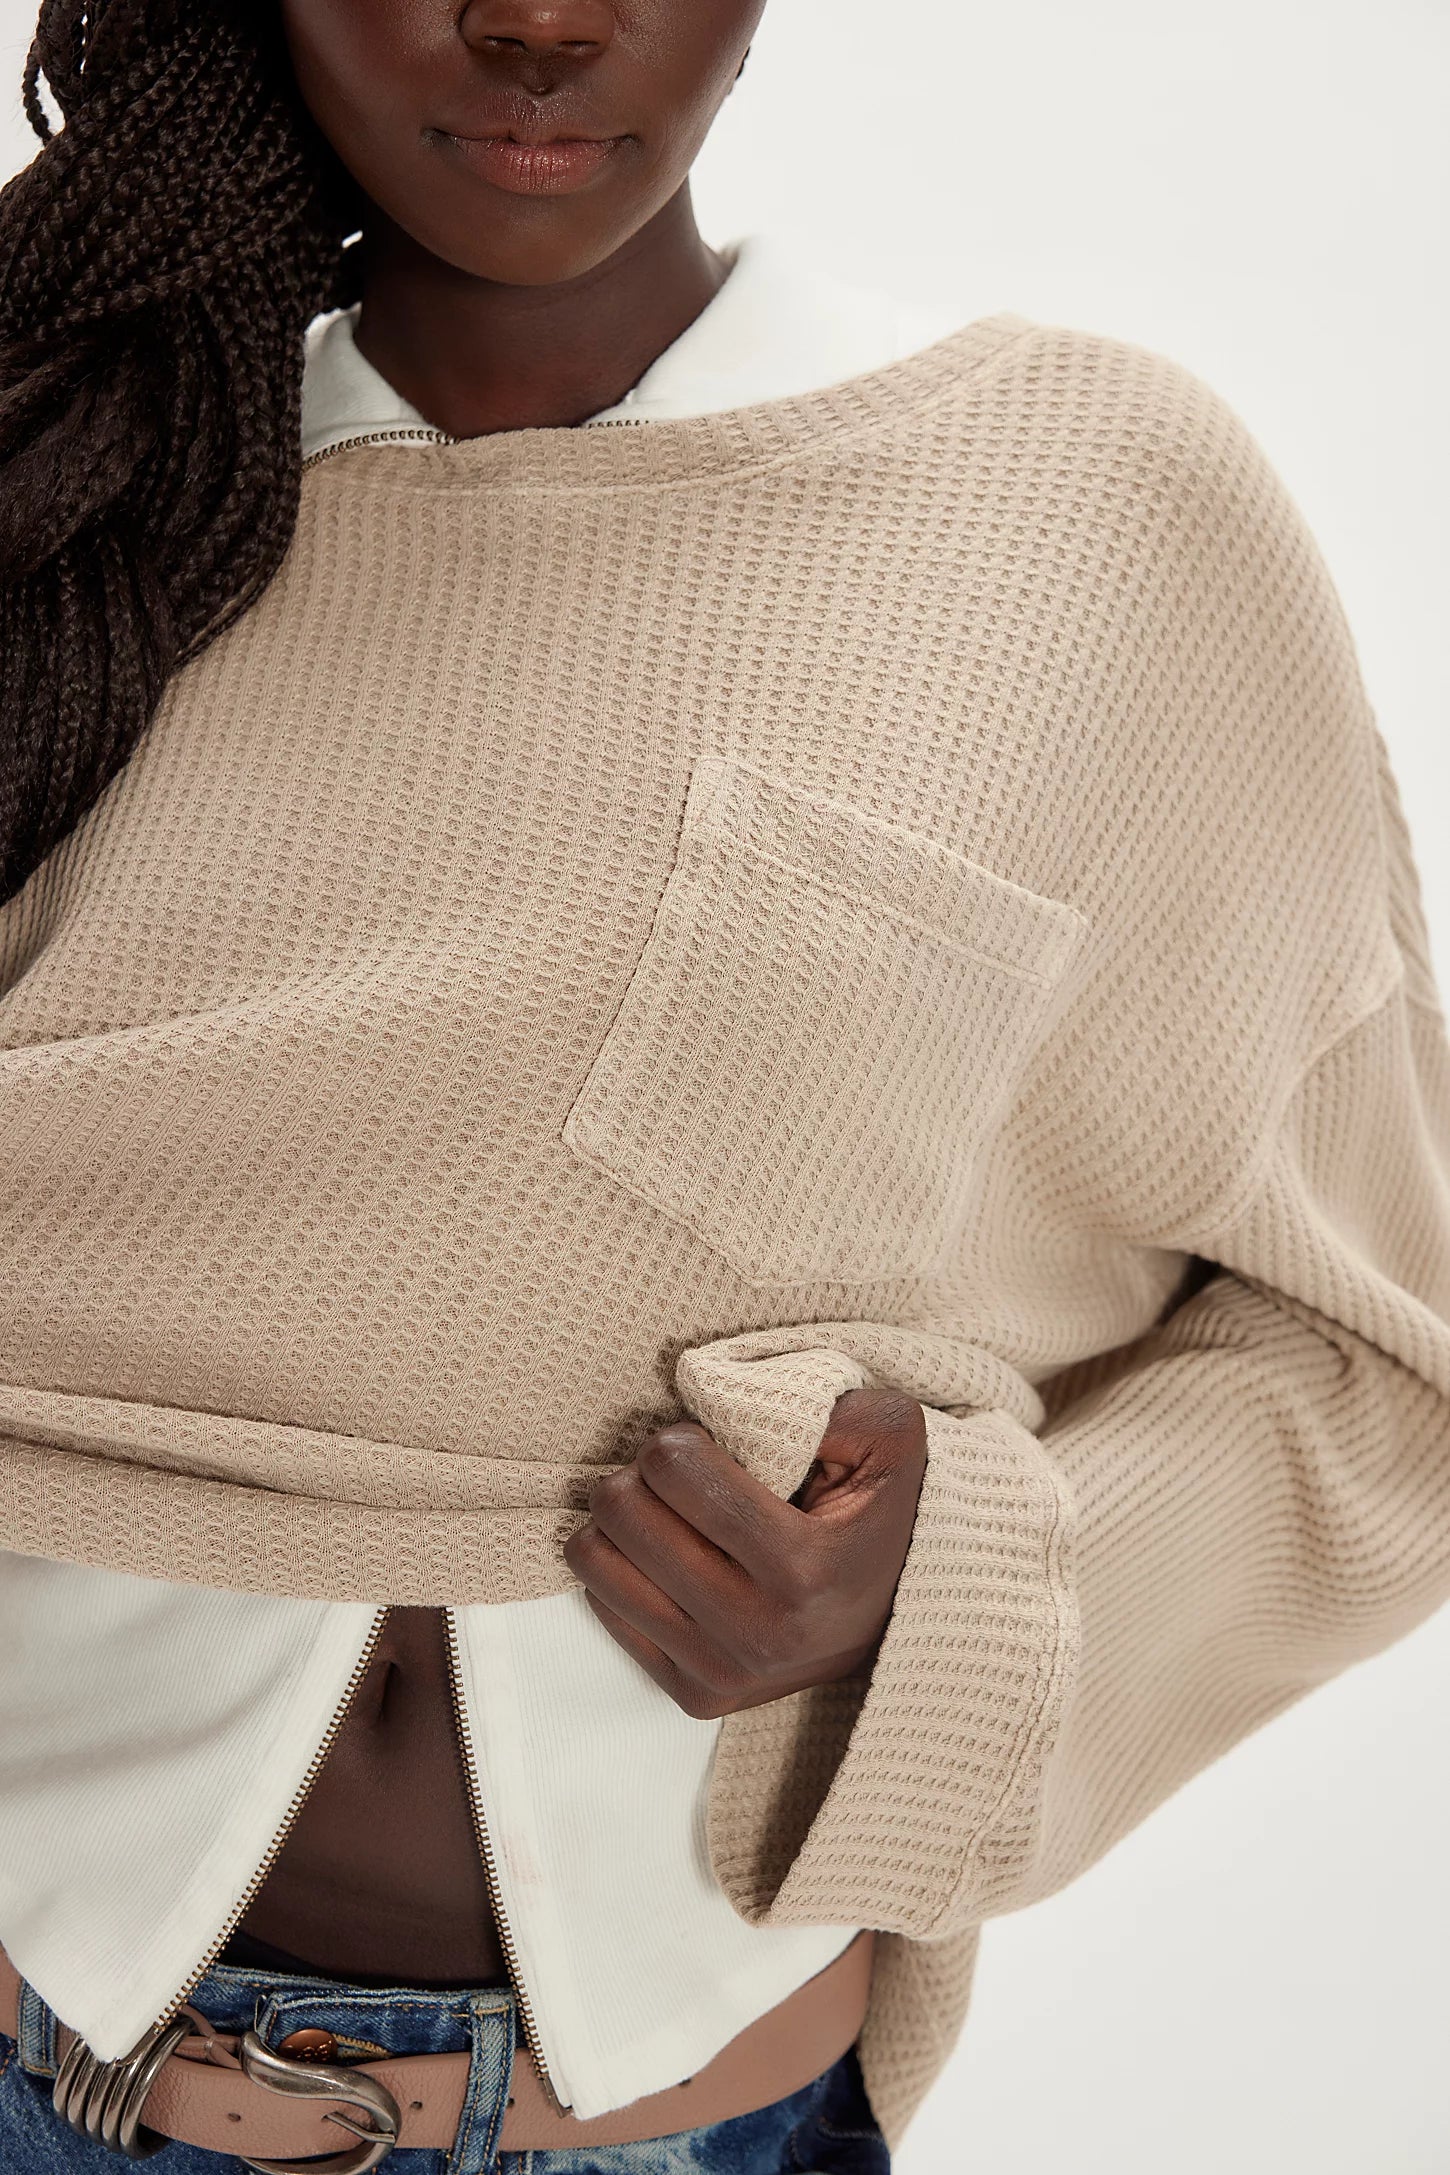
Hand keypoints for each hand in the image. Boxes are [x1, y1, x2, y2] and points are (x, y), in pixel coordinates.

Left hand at [561, 1386, 928, 1718]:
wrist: (904, 1611)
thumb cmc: (884, 1512)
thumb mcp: (889, 1436)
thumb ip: (829, 1403)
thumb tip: (737, 1404)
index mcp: (804, 1568)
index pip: (674, 1470)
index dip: (680, 1439)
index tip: (708, 1446)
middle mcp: (759, 1633)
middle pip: (623, 1513)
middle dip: (642, 1475)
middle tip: (679, 1478)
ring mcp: (724, 1673)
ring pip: (595, 1562)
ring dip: (624, 1523)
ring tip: (669, 1517)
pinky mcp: (697, 1696)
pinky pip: (601, 1608)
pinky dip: (625, 1571)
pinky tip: (671, 1561)